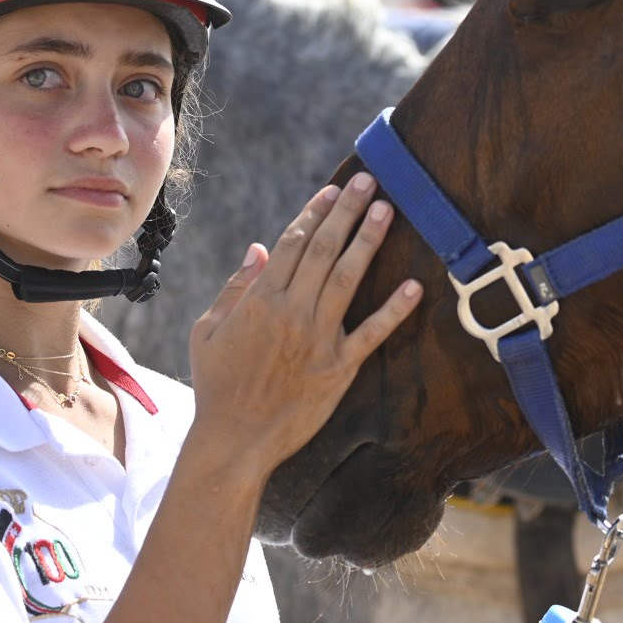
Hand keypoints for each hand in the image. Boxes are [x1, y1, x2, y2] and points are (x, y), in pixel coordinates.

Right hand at [181, 172, 419, 484]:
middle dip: (346, 211)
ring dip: (367, 240)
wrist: (234, 440)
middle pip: (324, 250)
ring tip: (385, 210)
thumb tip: (258, 248)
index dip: (315, 213)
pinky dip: (394, 310)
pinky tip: (414, 286)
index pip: (292, 243)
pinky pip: (372, 333)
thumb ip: (235, 288)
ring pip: (348, 279)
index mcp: (260, 300)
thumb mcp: (208, 331)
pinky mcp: (339, 368)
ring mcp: (318, 339)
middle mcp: (291, 312)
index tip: (333, 190)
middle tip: (368, 182)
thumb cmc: (216, 385)